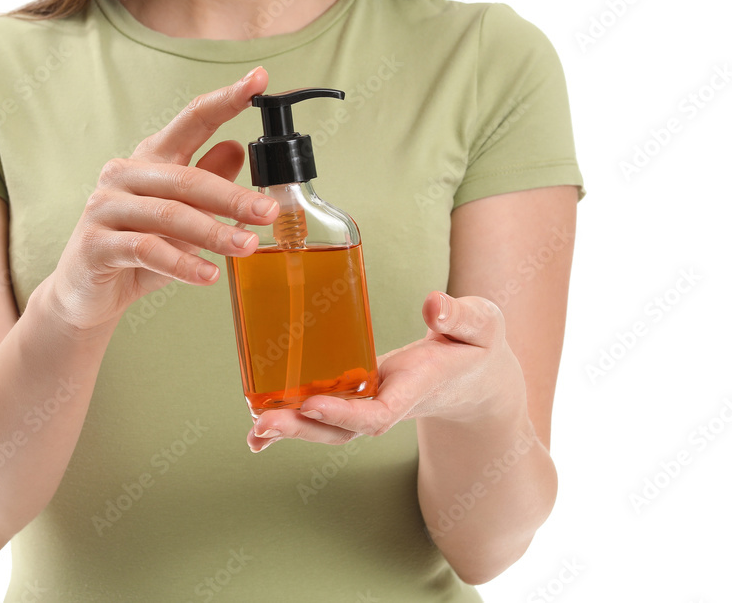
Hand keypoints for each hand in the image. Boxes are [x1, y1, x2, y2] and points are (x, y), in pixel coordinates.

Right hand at [45, 67, 278, 334]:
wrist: (85, 292)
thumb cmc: (138, 250)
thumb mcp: (181, 216)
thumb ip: (206, 185)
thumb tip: (238, 149)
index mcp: (150, 158)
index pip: (192, 120)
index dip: (226, 99)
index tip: (259, 80)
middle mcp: (124, 174)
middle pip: (187, 178)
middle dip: (232, 196)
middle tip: (268, 211)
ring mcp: (105, 207)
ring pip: (169, 214)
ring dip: (213, 233)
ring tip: (247, 246)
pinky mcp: (95, 244)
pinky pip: (147, 249)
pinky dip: (182, 263)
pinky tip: (209, 275)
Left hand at [246, 291, 526, 451]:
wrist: (474, 380)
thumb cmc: (475, 348)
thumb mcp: (482, 326)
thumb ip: (462, 318)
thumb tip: (434, 307)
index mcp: (417, 388)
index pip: (379, 411)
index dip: (346, 411)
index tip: (313, 403)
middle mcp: (389, 403)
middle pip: (344, 429)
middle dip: (304, 428)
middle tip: (263, 424)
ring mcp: (370, 404)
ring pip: (328, 427)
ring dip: (291, 430)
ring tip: (255, 431)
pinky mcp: (356, 396)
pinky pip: (322, 414)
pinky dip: (292, 421)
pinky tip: (259, 425)